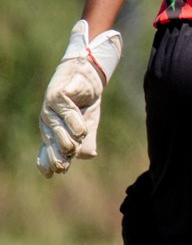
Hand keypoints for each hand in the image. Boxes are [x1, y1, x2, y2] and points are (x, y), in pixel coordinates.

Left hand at [36, 20, 121, 177]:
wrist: (89, 71)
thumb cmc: (86, 98)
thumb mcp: (89, 122)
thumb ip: (87, 139)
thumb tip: (87, 156)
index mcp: (52, 128)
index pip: (48, 148)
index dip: (48, 161)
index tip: (54, 173)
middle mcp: (48, 119)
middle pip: (52, 142)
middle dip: (57, 155)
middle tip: (63, 166)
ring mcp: (50, 108)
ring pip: (58, 130)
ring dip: (67, 141)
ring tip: (73, 148)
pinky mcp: (58, 95)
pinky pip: (66, 113)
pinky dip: (75, 123)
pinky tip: (82, 131)